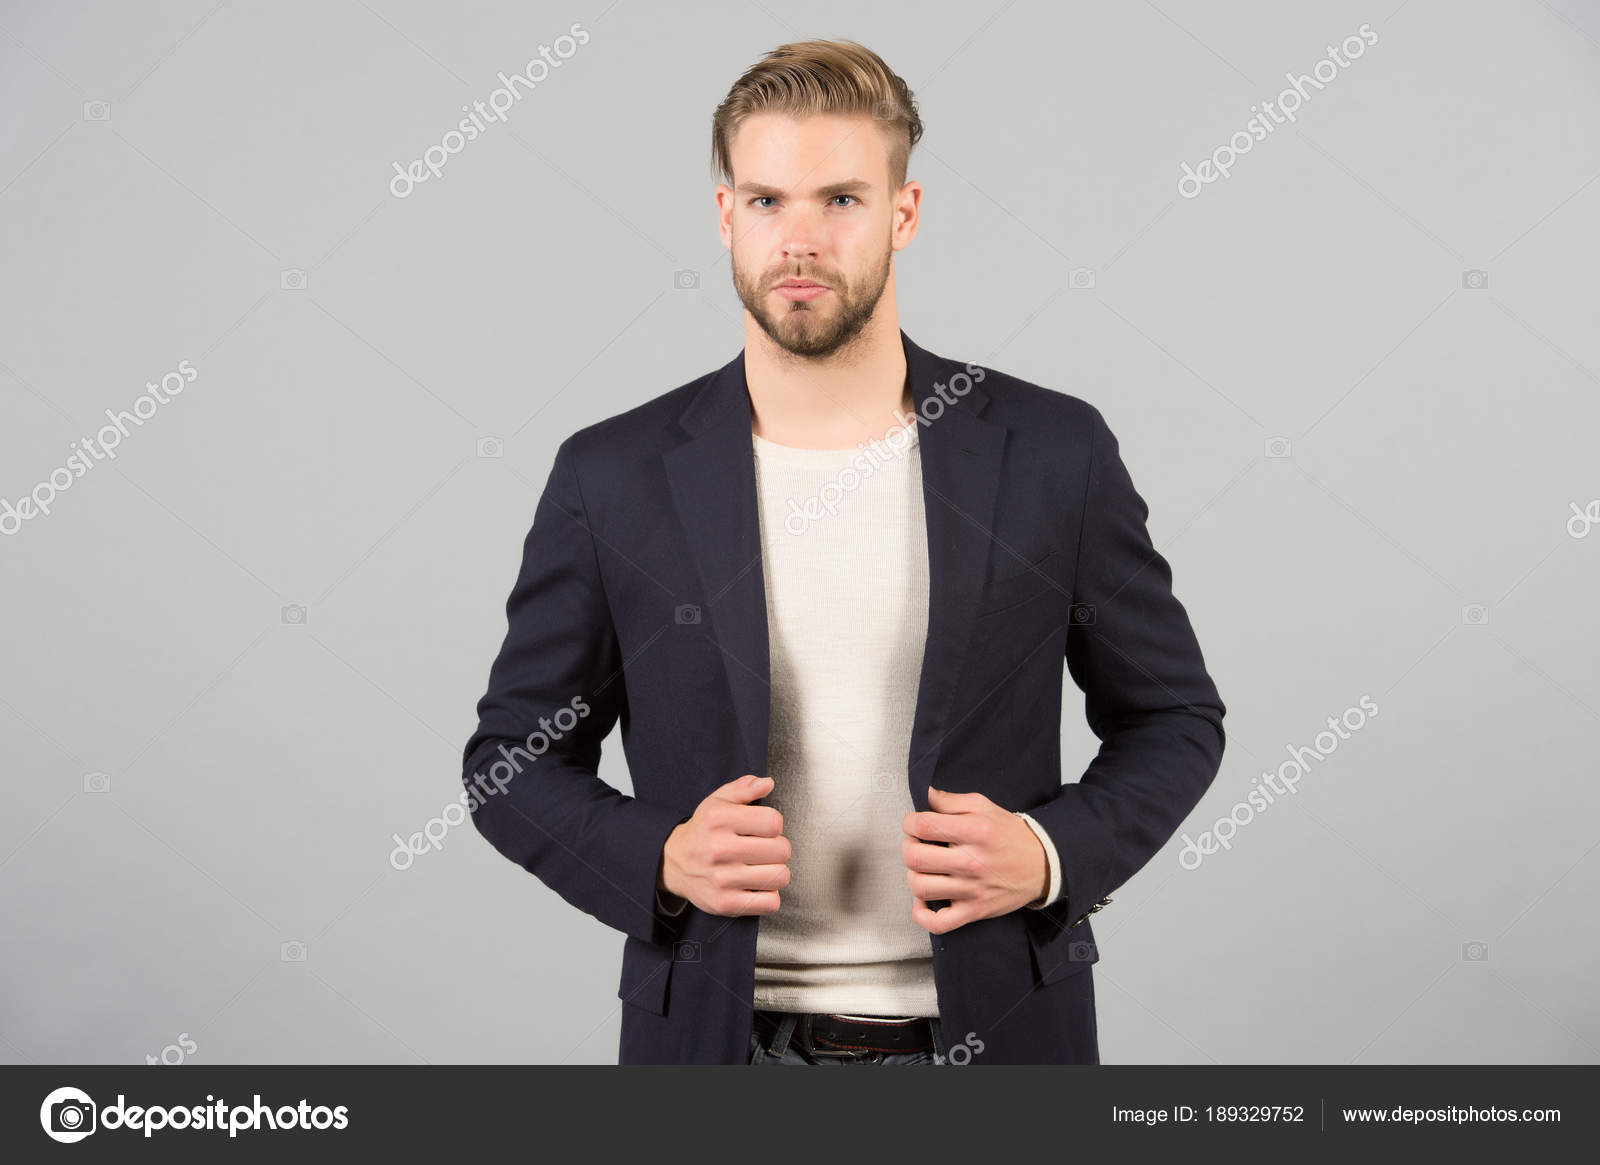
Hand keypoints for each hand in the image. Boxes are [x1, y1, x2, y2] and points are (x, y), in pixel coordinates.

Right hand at [659, 774, 790, 915]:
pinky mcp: (725, 903)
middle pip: (781, 850)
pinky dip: (769, 896)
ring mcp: (722, 879)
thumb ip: (744, 788)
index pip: (774, 822)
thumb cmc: (702, 831)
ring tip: (761, 867)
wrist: (672, 863)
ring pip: (780, 876)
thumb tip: (767, 783)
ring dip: (776, 872)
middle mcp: (719, 848)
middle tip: (764, 849)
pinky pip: (770, 903)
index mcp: (719, 819)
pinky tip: (757, 886)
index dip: (774, 825)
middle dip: (778, 848)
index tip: (764, 828)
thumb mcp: (717, 801)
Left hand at [901, 787, 1047, 933]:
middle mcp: (972, 862)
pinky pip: (938, 923)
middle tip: (916, 843)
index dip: (910, 822)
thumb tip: (925, 795)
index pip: (923, 826)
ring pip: (921, 888)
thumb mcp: (983, 806)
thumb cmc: (1009, 834)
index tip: (914, 824)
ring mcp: (972, 890)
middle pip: (915, 858)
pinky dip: (922, 913)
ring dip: (913, 875)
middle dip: (908, 847)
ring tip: (923, 867)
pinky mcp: (974, 911)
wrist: (1042, 864)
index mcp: (975, 831)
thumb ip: (951, 800)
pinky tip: (923, 899)